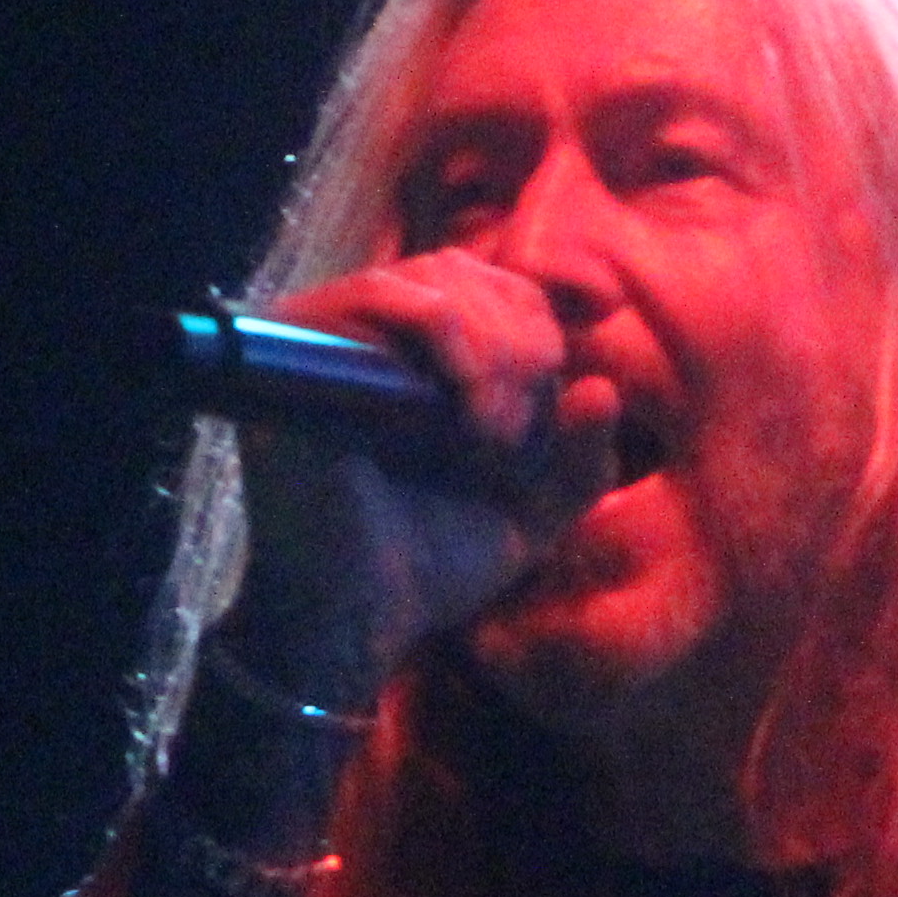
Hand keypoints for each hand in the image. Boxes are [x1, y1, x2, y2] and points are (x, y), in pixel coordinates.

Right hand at [218, 251, 621, 704]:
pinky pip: (374, 294)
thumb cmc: (433, 567)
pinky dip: (439, 331)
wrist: (358, 620)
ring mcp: (332, 339)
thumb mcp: (532, 513)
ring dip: (487, 346)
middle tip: (517, 433)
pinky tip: (462, 403)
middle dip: (521, 346)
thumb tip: (602, 388)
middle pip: (470, 276)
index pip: (497, 291)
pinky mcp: (295, 348)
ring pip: (432, 280)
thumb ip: (578, 459)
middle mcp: (377, 340)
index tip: (561, 404)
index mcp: (428, 364)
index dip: (542, 328)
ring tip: (493, 432)